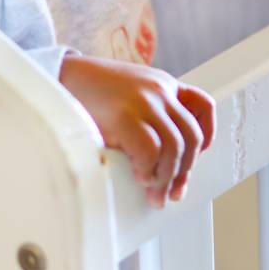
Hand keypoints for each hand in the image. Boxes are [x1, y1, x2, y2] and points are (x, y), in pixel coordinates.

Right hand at [59, 55, 215, 207]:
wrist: (61, 77)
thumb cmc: (91, 93)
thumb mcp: (130, 95)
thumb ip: (149, 117)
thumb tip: (161, 165)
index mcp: (164, 84)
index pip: (203, 104)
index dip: (207, 134)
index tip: (197, 156)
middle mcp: (160, 90)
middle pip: (192, 135)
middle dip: (185, 170)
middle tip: (172, 192)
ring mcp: (144, 102)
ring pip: (175, 147)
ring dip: (166, 176)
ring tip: (152, 190)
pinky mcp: (125, 116)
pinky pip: (150, 151)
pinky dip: (147, 170)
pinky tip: (137, 175)